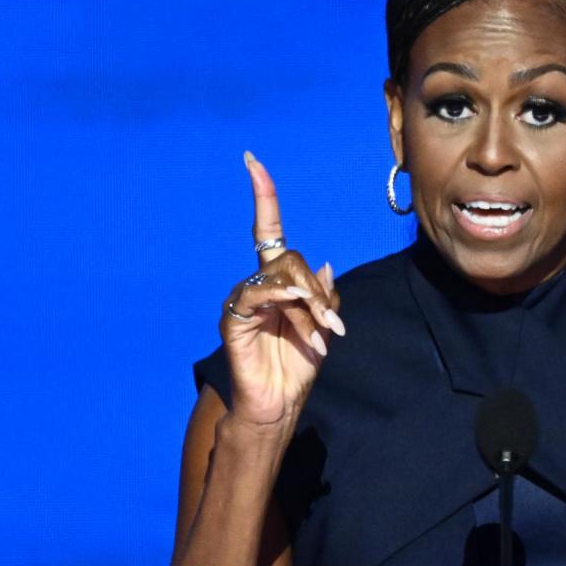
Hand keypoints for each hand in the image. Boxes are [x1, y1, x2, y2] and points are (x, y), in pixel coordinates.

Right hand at [218, 151, 344, 429]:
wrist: (279, 404)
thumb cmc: (297, 365)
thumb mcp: (323, 325)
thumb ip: (323, 295)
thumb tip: (324, 266)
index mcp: (277, 282)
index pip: (267, 230)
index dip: (263, 196)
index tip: (252, 161)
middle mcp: (257, 285)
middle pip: (288, 259)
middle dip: (316, 291)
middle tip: (332, 325)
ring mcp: (243, 300)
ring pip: (280, 276)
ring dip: (308, 304)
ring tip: (321, 333)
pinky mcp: (233, 318)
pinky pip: (257, 294)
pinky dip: (284, 302)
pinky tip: (299, 319)